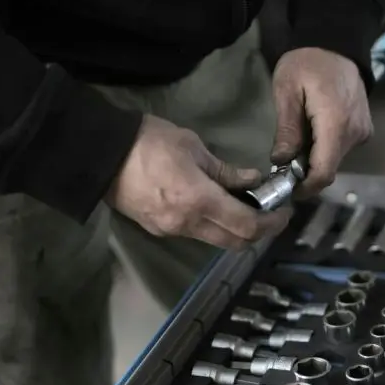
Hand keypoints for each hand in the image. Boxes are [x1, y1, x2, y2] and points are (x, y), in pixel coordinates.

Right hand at [109, 115, 291, 249]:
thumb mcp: (193, 147)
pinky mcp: (158, 229)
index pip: (248, 226)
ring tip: (245, 207)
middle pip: (235, 242)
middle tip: (271, 213)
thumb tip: (252, 181)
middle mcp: (188, 224)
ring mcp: (171, 230)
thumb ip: (225, 170)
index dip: (272, 223)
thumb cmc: (149, 142)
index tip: (284, 211)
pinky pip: (195, 234)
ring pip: (215, 240)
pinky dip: (213, 226)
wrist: (100, 155)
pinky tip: (216, 207)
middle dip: (259, 232)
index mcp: (200, 201)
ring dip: (235, 230)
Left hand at [271, 48, 372, 195]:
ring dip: (314, 160)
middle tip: (282, 165)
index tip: (286, 189)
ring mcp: (363, 132)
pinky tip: (311, 135)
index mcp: (336, 124)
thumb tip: (281, 162)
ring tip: (295, 146)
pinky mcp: (364, 130)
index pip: (324, 171)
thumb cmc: (307, 63)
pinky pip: (342, 149)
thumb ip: (287, 130)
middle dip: (305, 173)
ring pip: (335, 160)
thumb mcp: (287, 91)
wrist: (336, 43)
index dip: (305, 187)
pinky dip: (325, 150)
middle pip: (329, 168)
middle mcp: (355, 133)